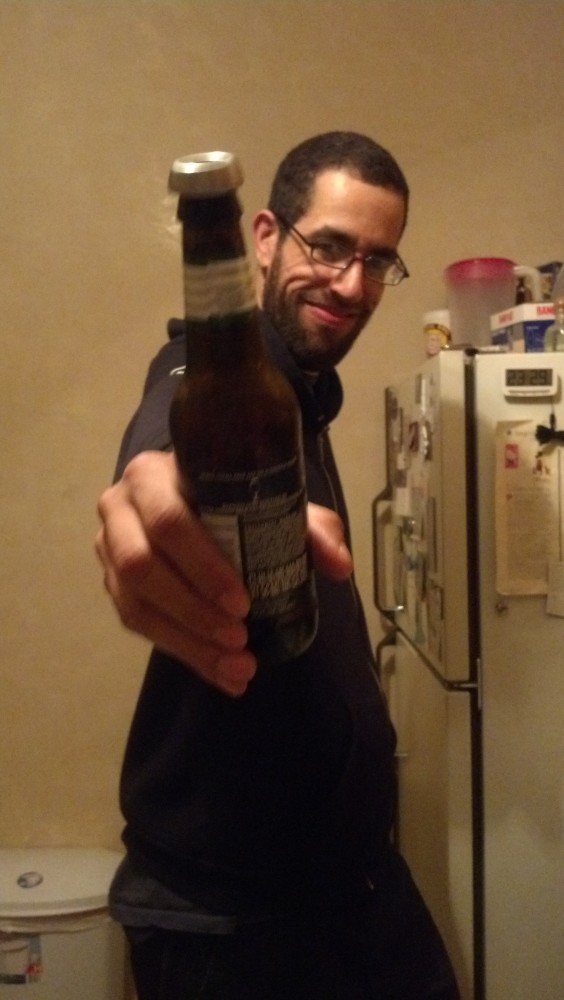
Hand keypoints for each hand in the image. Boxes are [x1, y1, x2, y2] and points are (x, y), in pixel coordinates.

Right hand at [96, 451, 351, 695]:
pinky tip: (221, 673)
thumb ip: (311, 527)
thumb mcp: (275, 501)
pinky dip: (181, 651)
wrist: (192, 495)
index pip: (170, 521)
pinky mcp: (112, 582)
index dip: (203, 566)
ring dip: (187, 640)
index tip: (244, 602)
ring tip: (237, 666)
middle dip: (194, 611)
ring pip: (134, 602)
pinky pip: (134, 623)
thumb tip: (340, 564)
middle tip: (240, 639)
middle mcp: (120, 507)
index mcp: (154, 475)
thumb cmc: (233, 495)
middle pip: (143, 566)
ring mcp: (108, 547)